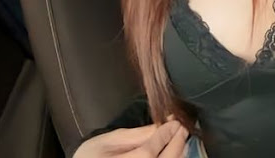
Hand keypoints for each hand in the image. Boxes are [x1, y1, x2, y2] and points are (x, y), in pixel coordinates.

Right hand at [73, 119, 188, 157]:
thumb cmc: (91, 157)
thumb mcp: (109, 141)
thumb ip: (137, 134)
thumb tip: (163, 122)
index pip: (148, 152)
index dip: (165, 135)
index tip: (176, 120)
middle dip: (176, 144)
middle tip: (182, 127)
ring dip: (178, 154)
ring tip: (179, 138)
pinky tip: (174, 152)